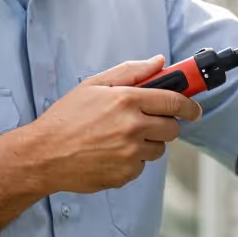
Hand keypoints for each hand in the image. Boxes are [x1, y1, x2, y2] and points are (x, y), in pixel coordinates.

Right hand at [20, 56, 201, 194]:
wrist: (43, 155)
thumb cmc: (66, 118)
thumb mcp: (94, 85)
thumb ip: (131, 71)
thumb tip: (159, 62)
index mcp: (127, 100)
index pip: (174, 101)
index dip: (189, 105)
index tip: (194, 109)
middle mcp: (133, 127)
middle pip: (173, 128)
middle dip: (166, 124)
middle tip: (149, 122)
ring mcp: (131, 153)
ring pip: (159, 149)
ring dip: (148, 143)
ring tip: (120, 138)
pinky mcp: (126, 174)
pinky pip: (142, 166)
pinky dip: (132, 160)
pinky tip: (110, 153)